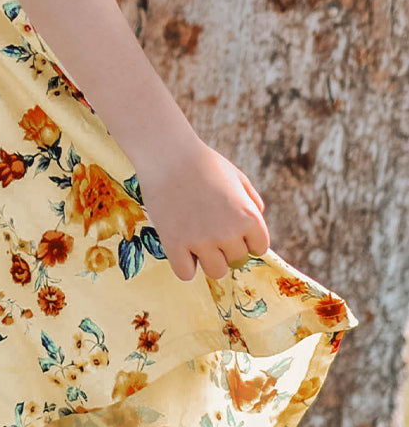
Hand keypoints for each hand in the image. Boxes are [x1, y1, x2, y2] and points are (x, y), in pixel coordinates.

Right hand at [134, 133, 270, 281]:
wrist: (168, 153)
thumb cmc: (202, 162)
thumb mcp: (237, 176)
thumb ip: (251, 201)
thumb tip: (258, 220)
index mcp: (248, 217)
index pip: (258, 247)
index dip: (245, 237)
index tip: (229, 224)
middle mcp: (228, 233)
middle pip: (235, 259)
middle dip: (225, 245)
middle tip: (207, 223)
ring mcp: (201, 241)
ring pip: (215, 271)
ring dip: (207, 258)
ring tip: (195, 236)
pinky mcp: (174, 244)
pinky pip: (186, 273)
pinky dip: (184, 264)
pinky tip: (180, 247)